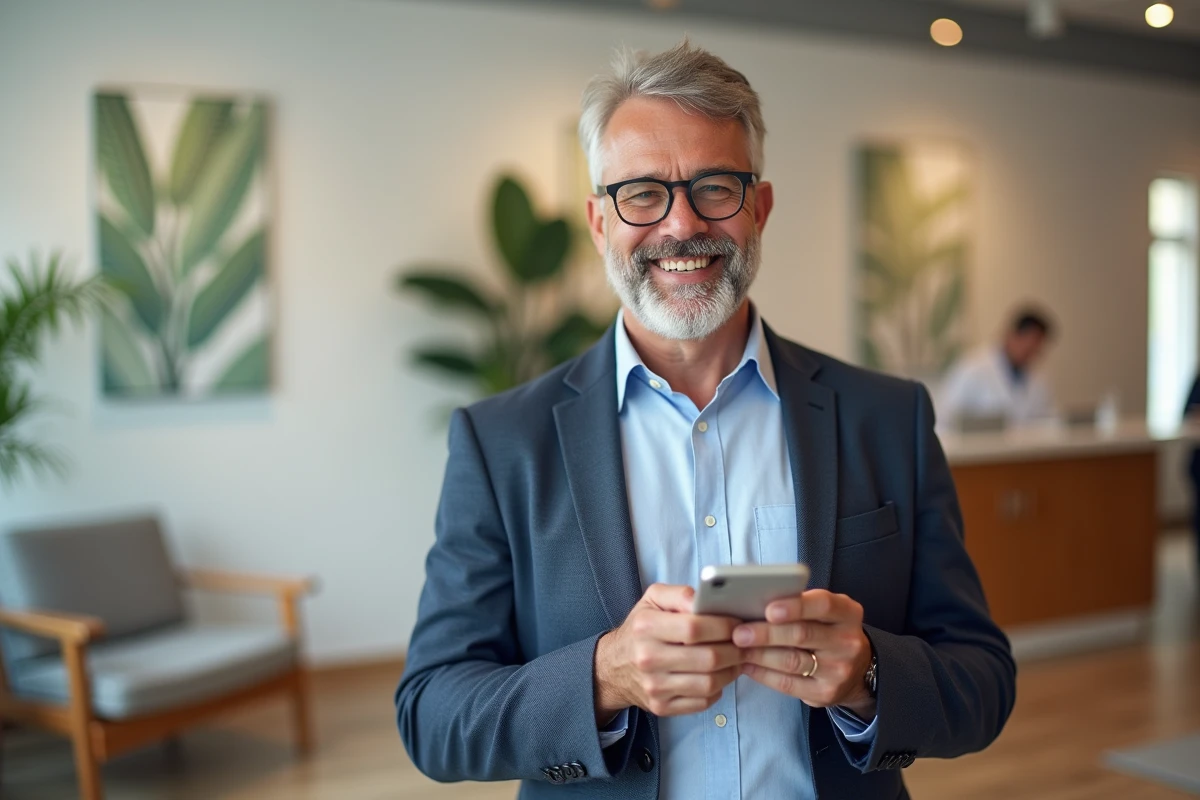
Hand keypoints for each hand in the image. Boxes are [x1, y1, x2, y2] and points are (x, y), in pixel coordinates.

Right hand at [594, 583, 742, 721]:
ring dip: (731, 671)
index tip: (738, 624)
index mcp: (646, 626)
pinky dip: (718, 689)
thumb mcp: (652, 600)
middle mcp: (647, 658)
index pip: (695, 628)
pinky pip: (702, 702)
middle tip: (745, 643)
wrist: (613, 666)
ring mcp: (654, 686)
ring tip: (736, 659)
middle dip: (735, 650)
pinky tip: (718, 676)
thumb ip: (680, 594)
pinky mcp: (661, 707)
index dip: (724, 626)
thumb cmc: (640, 629)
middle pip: (707, 658)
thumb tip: (706, 602)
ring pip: (709, 683)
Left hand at [734, 589, 874, 718]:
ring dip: (759, 654)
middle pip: (802, 634)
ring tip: (737, 648)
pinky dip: (763, 674)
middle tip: (739, 633)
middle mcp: (847, 641)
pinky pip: (788, 683)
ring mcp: (839, 670)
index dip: (795, 606)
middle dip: (766, 633)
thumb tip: (755, 601)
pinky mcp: (825, 693)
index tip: (769, 609)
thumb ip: (799, 604)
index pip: (823, 605)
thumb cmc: (827, 631)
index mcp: (848, 613)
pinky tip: (747, 665)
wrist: (856, 669)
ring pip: (791, 661)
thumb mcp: (825, 612)